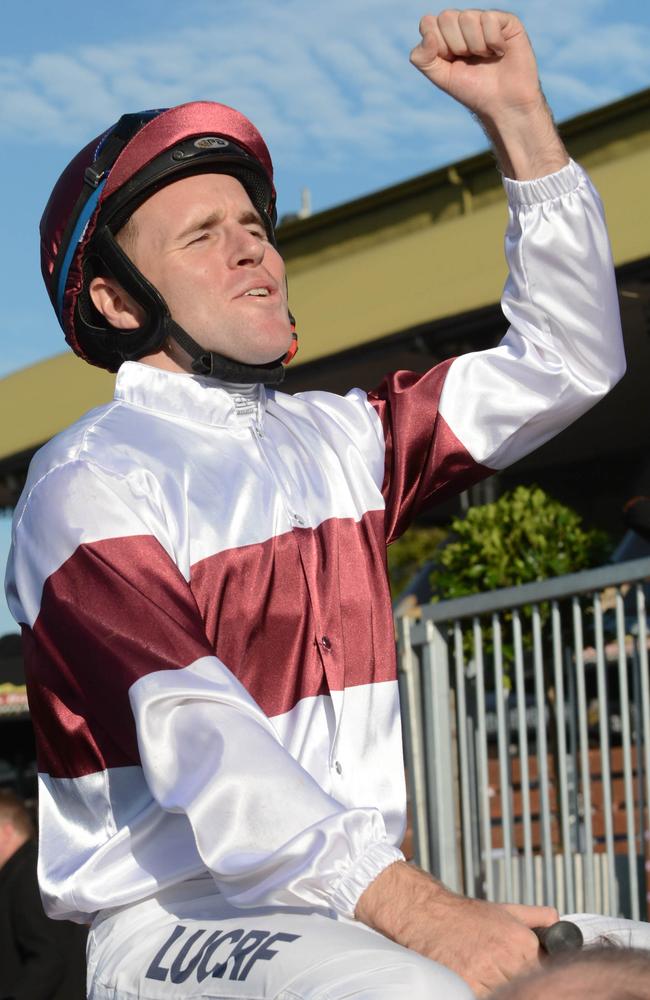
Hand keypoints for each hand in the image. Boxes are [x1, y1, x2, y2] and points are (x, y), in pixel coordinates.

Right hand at [355, 862, 557, 996]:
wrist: (428, 913)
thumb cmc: (465, 915)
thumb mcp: (505, 910)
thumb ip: (535, 916)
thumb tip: (558, 920)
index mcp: (521, 940)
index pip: (542, 972)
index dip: (533, 975)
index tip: (521, 972)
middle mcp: (507, 955)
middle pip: (524, 985)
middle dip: (514, 982)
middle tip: (500, 972)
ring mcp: (486, 971)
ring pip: (506, 992)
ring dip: (498, 987)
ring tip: (487, 975)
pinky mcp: (467, 983)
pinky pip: (486, 996)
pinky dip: (484, 992)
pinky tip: (476, 982)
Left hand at [410, 10, 542, 123]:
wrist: (502, 104)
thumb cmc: (473, 91)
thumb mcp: (441, 78)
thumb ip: (423, 59)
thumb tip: (427, 35)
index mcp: (445, 35)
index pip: (428, 23)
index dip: (438, 46)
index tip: (451, 62)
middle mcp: (463, 24)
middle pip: (446, 17)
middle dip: (456, 46)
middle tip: (470, 60)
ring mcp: (484, 20)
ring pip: (467, 17)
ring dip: (476, 46)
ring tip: (486, 58)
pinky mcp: (506, 20)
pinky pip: (489, 19)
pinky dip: (493, 42)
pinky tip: (500, 52)